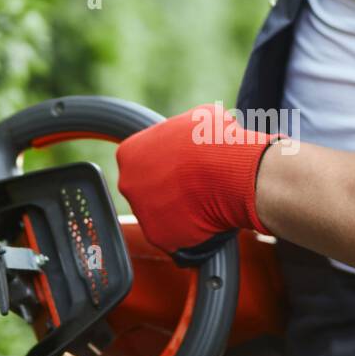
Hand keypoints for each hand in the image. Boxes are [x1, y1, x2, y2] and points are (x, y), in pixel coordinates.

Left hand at [116, 103, 274, 258]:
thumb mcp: (198, 118)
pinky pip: (175, 236)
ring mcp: (140, 212)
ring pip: (161, 215)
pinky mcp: (158, 236)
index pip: (142, 162)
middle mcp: (127, 183)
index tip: (185, 166)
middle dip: (168, 190)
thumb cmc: (214, 141)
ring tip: (207, 201)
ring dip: (180, 211)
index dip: (167, 164)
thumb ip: (183, 130)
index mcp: (129, 153)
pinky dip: (191, 232)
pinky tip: (208, 219)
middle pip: (147, 191)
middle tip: (196, 185)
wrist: (228, 171)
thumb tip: (194, 131)